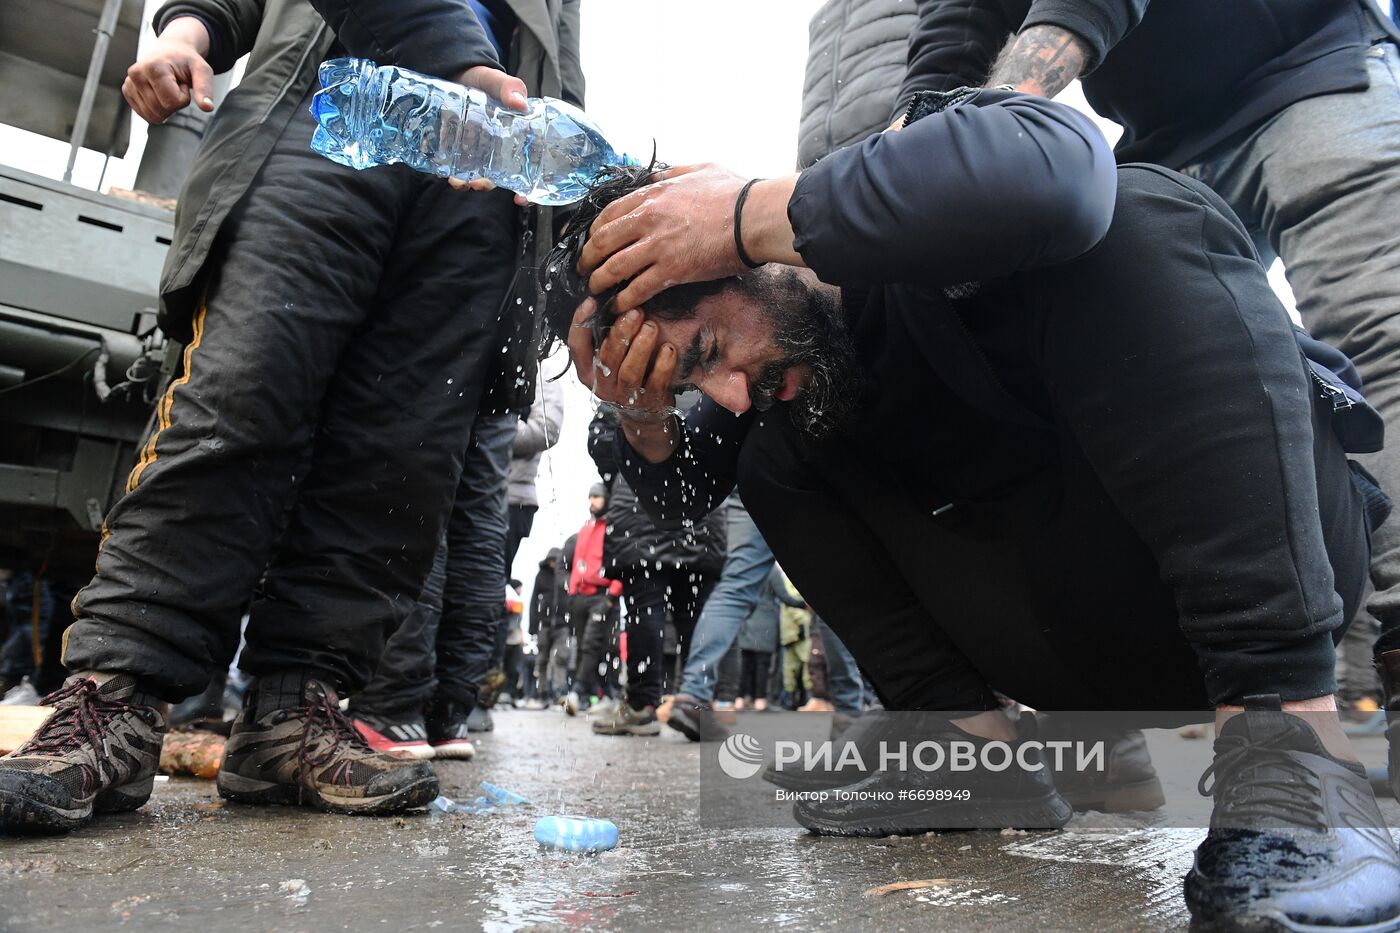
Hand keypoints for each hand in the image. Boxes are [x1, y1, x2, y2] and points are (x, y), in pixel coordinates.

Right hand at [123, 17, 213, 124]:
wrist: (171, 51)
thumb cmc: (187, 61)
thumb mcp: (202, 71)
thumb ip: (205, 88)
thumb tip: (208, 108)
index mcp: (153, 67)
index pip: (172, 101)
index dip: (184, 97)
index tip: (182, 83)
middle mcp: (136, 74)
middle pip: (161, 111)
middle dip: (175, 103)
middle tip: (175, 85)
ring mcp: (129, 83)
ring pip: (153, 116)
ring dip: (166, 107)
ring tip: (167, 88)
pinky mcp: (127, 91)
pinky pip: (145, 115)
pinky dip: (157, 109)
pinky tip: (159, 93)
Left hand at [446, 65, 530, 200]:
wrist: (455, 71)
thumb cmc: (482, 79)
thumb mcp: (496, 81)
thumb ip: (509, 88)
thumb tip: (520, 103)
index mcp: (510, 139)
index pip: (523, 170)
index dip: (525, 189)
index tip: (521, 199)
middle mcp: (492, 149)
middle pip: (495, 177)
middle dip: (486, 185)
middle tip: (478, 185)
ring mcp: (471, 149)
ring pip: (471, 174)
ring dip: (464, 182)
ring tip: (456, 181)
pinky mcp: (450, 145)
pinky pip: (449, 164)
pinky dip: (445, 171)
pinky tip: (441, 170)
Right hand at [566, 298, 680, 463]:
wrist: (644, 414)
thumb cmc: (625, 375)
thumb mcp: (609, 358)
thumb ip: (605, 335)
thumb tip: (611, 299)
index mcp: (588, 370)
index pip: (576, 346)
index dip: (581, 323)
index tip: (592, 301)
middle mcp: (603, 384)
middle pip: (607, 356)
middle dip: (621, 331)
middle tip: (635, 311)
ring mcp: (625, 396)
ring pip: (630, 371)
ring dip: (641, 347)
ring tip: (652, 327)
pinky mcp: (649, 402)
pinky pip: (656, 382)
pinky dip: (663, 365)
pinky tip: (669, 348)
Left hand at [578, 164, 749, 312]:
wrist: (753, 217)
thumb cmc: (734, 193)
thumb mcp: (699, 169)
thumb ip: (673, 174)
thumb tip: (658, 178)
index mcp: (651, 196)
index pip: (607, 214)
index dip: (593, 232)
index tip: (591, 242)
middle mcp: (647, 220)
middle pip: (602, 242)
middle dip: (588, 259)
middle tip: (585, 270)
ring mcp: (657, 247)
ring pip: (613, 268)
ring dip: (599, 282)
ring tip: (596, 291)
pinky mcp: (671, 271)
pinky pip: (636, 289)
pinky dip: (623, 301)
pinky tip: (618, 307)